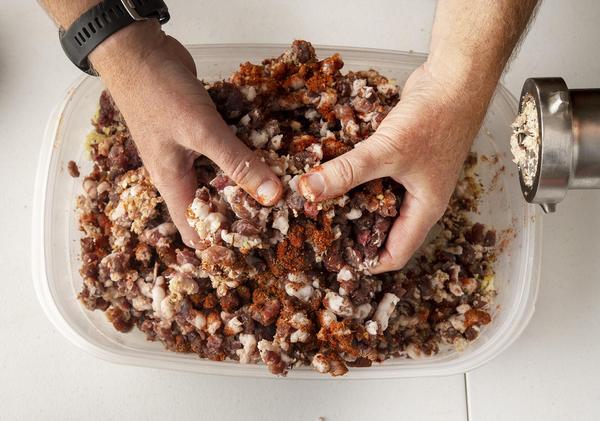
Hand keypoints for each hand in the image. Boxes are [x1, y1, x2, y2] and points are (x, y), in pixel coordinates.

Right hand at [90, 22, 282, 246]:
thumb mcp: (201, 131)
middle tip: (280, 215)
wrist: (138, 50)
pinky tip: (265, 154)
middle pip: (212, 207)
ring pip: (219, 179)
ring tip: (280, 188)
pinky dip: (240, 157)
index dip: (222, 244)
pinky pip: (222, 154)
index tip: (258, 245)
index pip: (196, 232)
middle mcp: (180, 174)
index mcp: (172, 185)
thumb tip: (271, 196)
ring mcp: (188, 152)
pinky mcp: (197, 133)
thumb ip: (237, 162)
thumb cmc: (160, 94)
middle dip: (241, 213)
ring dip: (244, 183)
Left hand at [299, 61, 489, 272]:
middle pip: (384, 230)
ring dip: (352, 203)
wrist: (455, 79)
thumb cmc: (434, 120)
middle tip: (318, 232)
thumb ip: (346, 172)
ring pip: (377, 201)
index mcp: (424, 211)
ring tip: (319, 205)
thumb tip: (307, 190)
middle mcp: (419, 199)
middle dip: (354, 233)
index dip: (367, 263)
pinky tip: (333, 173)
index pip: (395, 255)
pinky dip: (357, 179)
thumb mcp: (387, 151)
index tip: (333, 261)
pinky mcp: (402, 157)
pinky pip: (376, 177)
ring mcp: (411, 177)